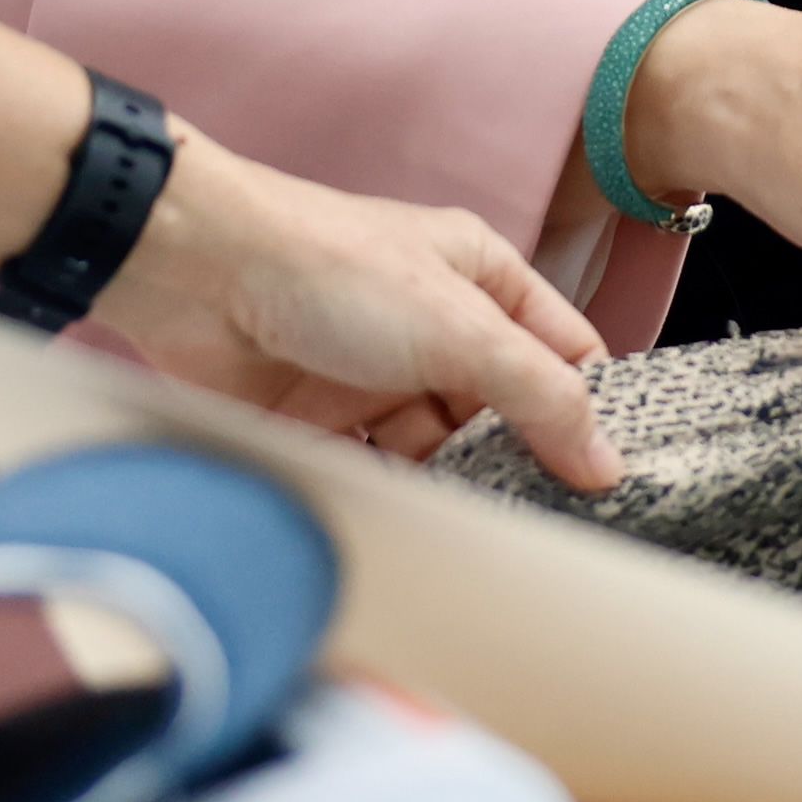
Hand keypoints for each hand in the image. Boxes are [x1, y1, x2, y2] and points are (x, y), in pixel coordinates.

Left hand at [94, 135, 621, 490]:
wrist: (194, 274)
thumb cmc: (326, 267)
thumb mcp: (460, 327)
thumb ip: (540, 394)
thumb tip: (603, 460)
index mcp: (479, 277)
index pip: (561, 353)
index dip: (586, 415)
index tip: (606, 484)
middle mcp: (432, 321)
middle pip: (499, 409)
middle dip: (516, 461)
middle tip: (542, 524)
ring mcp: (375, 370)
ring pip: (437, 446)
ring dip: (452, 485)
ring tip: (478, 535)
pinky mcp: (321, 413)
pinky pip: (375, 467)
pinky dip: (393, 495)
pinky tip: (410, 526)